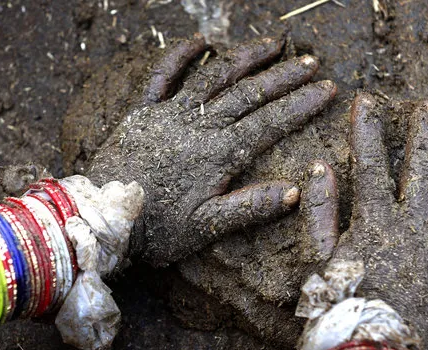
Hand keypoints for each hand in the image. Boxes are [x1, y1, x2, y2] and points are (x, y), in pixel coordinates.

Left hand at [86, 34, 336, 265]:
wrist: (101, 218)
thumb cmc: (156, 229)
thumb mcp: (206, 228)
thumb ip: (250, 207)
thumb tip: (294, 193)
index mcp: (218, 154)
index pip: (270, 123)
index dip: (300, 105)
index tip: (326, 89)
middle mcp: (198, 126)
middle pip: (249, 93)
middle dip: (283, 77)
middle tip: (311, 62)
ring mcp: (169, 114)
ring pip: (214, 76)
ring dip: (245, 57)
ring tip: (272, 44)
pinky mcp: (143, 111)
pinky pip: (161, 75)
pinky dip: (179, 55)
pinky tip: (198, 41)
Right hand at [316, 92, 427, 349]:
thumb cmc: (336, 309)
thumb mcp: (318, 257)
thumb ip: (319, 210)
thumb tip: (319, 166)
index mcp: (374, 221)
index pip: (370, 164)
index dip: (367, 130)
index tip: (366, 101)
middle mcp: (412, 228)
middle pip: (421, 171)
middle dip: (423, 135)